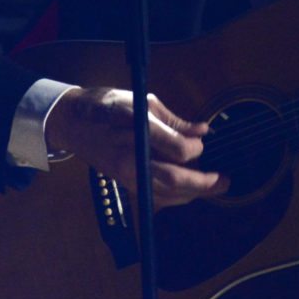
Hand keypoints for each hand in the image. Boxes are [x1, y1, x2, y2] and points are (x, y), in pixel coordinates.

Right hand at [45, 87, 223, 208]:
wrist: (73, 122)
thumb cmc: (107, 105)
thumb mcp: (142, 101)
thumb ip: (174, 120)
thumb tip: (203, 130)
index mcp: (136, 128)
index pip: (176, 149)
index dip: (195, 149)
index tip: (201, 142)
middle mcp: (131, 156)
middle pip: (173, 179)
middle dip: (204, 184)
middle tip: (225, 181)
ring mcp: (125, 174)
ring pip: (165, 193)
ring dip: (193, 193)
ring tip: (213, 186)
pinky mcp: (124, 183)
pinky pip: (154, 197)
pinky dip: (175, 197)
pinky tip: (188, 192)